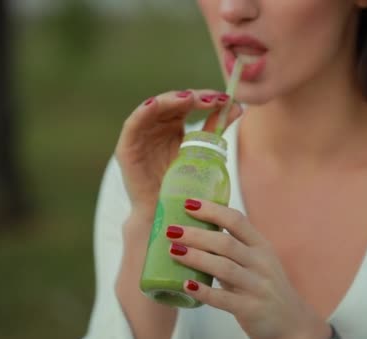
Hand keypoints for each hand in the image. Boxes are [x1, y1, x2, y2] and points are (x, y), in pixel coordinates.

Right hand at [115, 90, 241, 216]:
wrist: (167, 213)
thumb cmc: (185, 184)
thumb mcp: (203, 152)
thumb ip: (216, 129)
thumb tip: (239, 107)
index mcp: (174, 124)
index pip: (188, 102)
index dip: (205, 97)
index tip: (225, 99)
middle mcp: (157, 125)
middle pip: (172, 101)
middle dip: (192, 97)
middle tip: (211, 100)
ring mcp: (142, 135)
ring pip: (153, 107)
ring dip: (170, 100)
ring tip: (188, 98)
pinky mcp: (128, 148)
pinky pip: (132, 125)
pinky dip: (141, 112)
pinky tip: (153, 104)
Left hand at [166, 199, 331, 338]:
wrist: (293, 323)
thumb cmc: (266, 287)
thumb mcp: (258, 262)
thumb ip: (233, 249)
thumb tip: (195, 233)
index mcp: (261, 246)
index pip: (237, 220)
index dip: (212, 210)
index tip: (188, 203)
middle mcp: (261, 263)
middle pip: (225, 243)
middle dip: (196, 235)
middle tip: (172, 230)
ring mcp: (257, 287)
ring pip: (223, 268)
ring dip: (195, 258)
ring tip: (173, 251)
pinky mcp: (251, 309)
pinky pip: (223, 299)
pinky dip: (203, 291)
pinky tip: (186, 284)